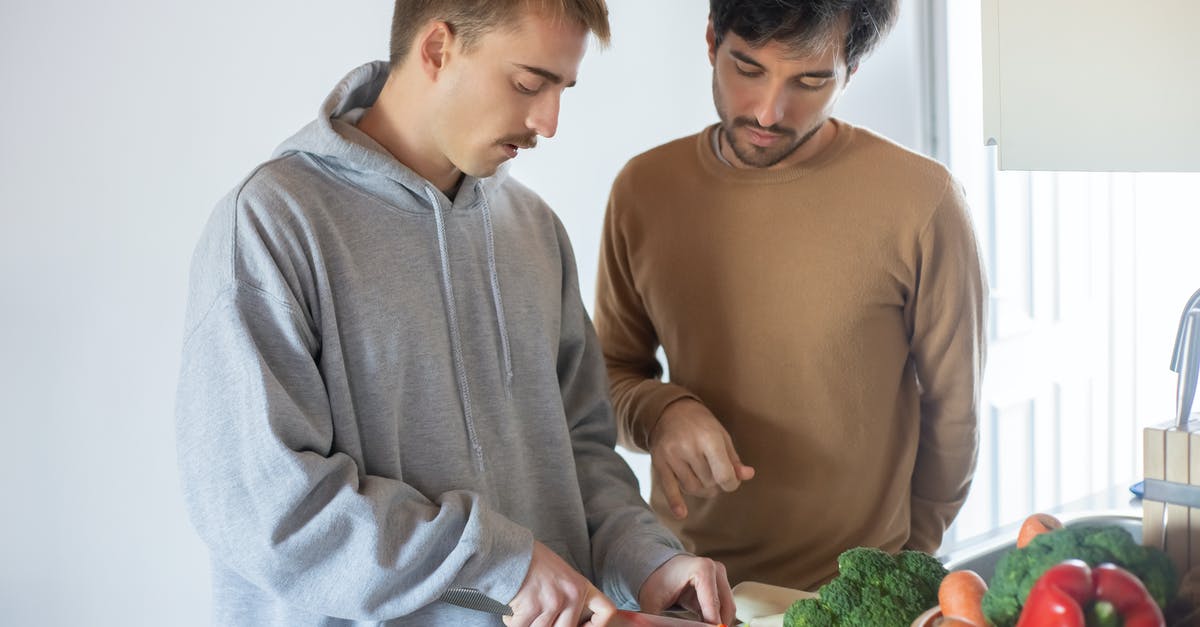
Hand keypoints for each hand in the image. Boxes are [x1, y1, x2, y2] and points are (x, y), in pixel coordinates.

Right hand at [506, 541, 615, 626]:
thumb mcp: (561, 576)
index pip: (606, 611)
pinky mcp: (533, 606)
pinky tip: (514, 609)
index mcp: (581, 586)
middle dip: (549, 626)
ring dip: (529, 623)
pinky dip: (514, 621)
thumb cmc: (532, 562)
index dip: (598, 625)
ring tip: (524, 608)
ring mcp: (552, 601)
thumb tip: (572, 620)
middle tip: (539, 617)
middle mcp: (571, 595)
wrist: (510, 550)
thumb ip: (570, 596)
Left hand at [639, 555, 734, 625]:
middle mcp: (716, 570)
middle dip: (715, 625)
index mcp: (702, 569)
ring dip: (716, 622)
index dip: (710, 625)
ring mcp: (721, 576)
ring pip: (728, 610)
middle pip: (725, 608)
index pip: (713, 605)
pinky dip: (715, 619)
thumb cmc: (656, 581)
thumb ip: (655, 620)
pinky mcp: (721, 585)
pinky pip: (725, 608)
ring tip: (697, 625)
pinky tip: (701, 624)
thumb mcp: (652, 603)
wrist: (658, 568)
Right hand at [649, 399, 754, 518]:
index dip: (731, 484)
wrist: (669, 410)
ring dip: (701, 488)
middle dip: (715, 482)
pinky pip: (668, 487)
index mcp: (709, 438)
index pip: (724, 475)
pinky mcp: (659, 462)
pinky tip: (681, 513)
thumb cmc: (701, 424)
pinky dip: (675, 502)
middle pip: (708, 483)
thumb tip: (747, 476)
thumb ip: (734, 459)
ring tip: (702, 476)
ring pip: (692, 488)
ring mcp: (672, 455)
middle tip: (713, 472)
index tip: (731, 481)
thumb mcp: (722, 436)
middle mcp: (689, 447)